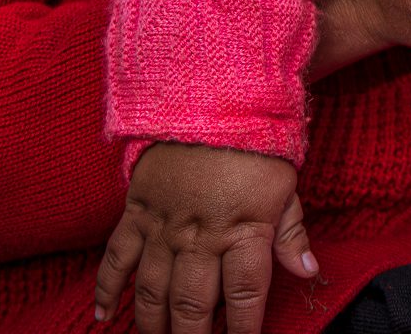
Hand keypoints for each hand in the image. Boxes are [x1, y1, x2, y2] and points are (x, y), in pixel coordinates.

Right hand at [94, 143, 310, 333]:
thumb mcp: (285, 187)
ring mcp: (164, 226)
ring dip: (152, 324)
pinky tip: (102, 316)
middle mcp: (200, 235)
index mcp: (243, 229)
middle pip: (193, 304)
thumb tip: (308, 272)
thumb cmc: (257, 146)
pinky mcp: (137, 212)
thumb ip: (291, 234)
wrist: (213, 99)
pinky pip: (115, 257)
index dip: (243, 330)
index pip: (245, 296)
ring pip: (152, 291)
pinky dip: (105, 289)